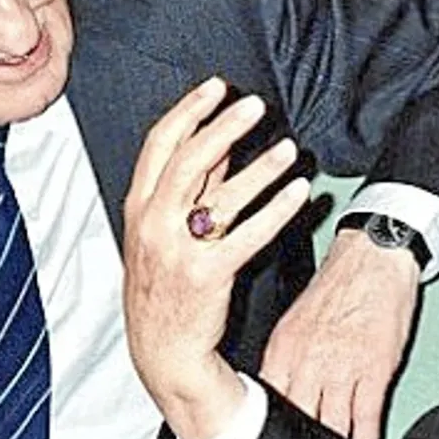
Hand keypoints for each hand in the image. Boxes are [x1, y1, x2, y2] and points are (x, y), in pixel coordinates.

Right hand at [122, 76, 311, 438]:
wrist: (161, 350)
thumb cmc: (164, 284)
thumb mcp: (161, 231)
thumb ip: (190, 187)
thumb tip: (223, 142)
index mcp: (139, 206)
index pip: (160, 145)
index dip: (189, 111)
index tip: (216, 87)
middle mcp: (154, 223)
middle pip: (189, 161)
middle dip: (223, 126)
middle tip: (254, 104)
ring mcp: (178, 250)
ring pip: (222, 197)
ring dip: (260, 168)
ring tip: (289, 148)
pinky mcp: (207, 275)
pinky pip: (248, 235)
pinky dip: (276, 210)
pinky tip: (299, 191)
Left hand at [260, 228, 419, 438]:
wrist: (373, 255)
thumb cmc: (338, 283)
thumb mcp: (294, 319)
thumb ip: (285, 356)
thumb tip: (278, 387)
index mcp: (283, 348)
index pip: (269, 401)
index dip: (271, 424)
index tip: (276, 434)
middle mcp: (309, 361)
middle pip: (299, 418)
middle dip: (302, 436)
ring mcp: (342, 368)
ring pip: (333, 424)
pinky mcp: (375, 369)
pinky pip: (366, 416)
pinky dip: (365, 436)